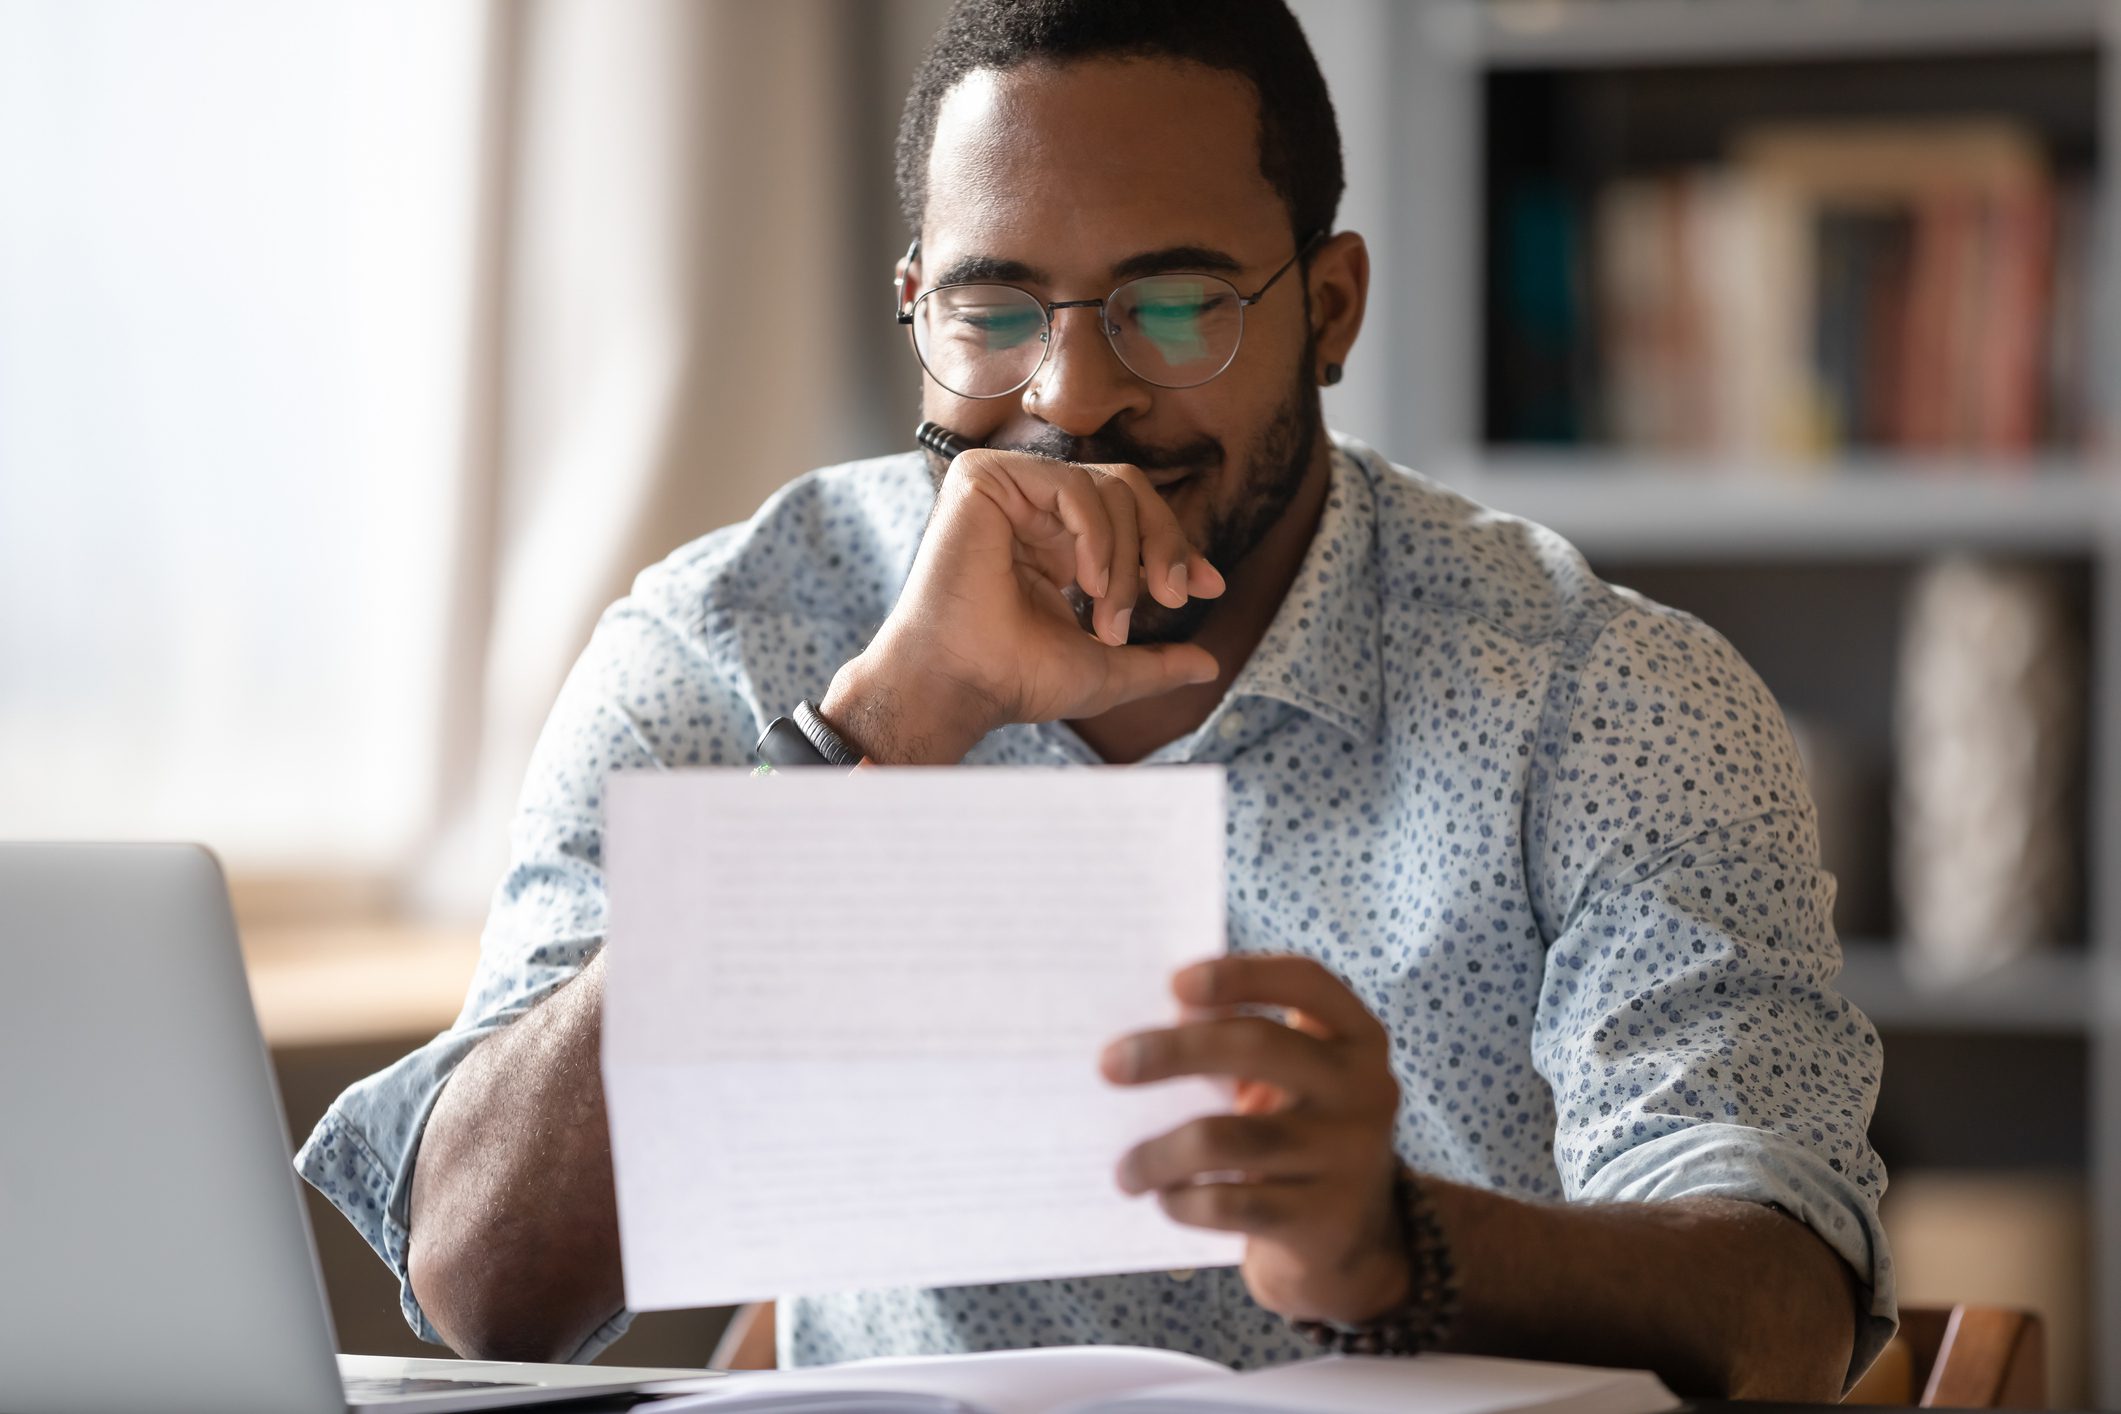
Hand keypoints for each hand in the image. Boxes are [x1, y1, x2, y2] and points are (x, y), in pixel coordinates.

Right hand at [820, 449, 1226, 762]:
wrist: (961, 686)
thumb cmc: (1016, 679)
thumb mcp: (1107, 669)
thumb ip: (1157, 662)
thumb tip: (1210, 665)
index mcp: (1054, 542)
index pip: (1129, 516)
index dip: (1175, 546)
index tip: (1209, 588)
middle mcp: (1032, 509)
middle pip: (1128, 490)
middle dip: (1165, 544)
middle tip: (1171, 598)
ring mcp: (1009, 489)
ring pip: (1109, 487)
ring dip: (1126, 558)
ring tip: (1109, 616)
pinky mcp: (985, 478)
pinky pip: (1074, 484)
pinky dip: (1097, 536)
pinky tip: (1086, 583)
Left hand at [1100, 955, 1408, 1325]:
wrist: (1347, 1241)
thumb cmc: (1294, 1136)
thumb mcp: (1283, 1083)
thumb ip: (1235, 1044)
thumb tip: (1155, 1029)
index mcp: (1356, 1036)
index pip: (1306, 981)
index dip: (1242, 975)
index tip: (1175, 984)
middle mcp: (1365, 1088)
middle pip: (1258, 1046)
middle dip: (1173, 1050)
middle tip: (1108, 1065)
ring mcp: (1350, 1156)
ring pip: (1230, 1138)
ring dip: (1161, 1153)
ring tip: (1125, 1171)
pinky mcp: (1326, 1220)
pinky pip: (1231, 1203)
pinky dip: (1183, 1201)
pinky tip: (1165, 1200)